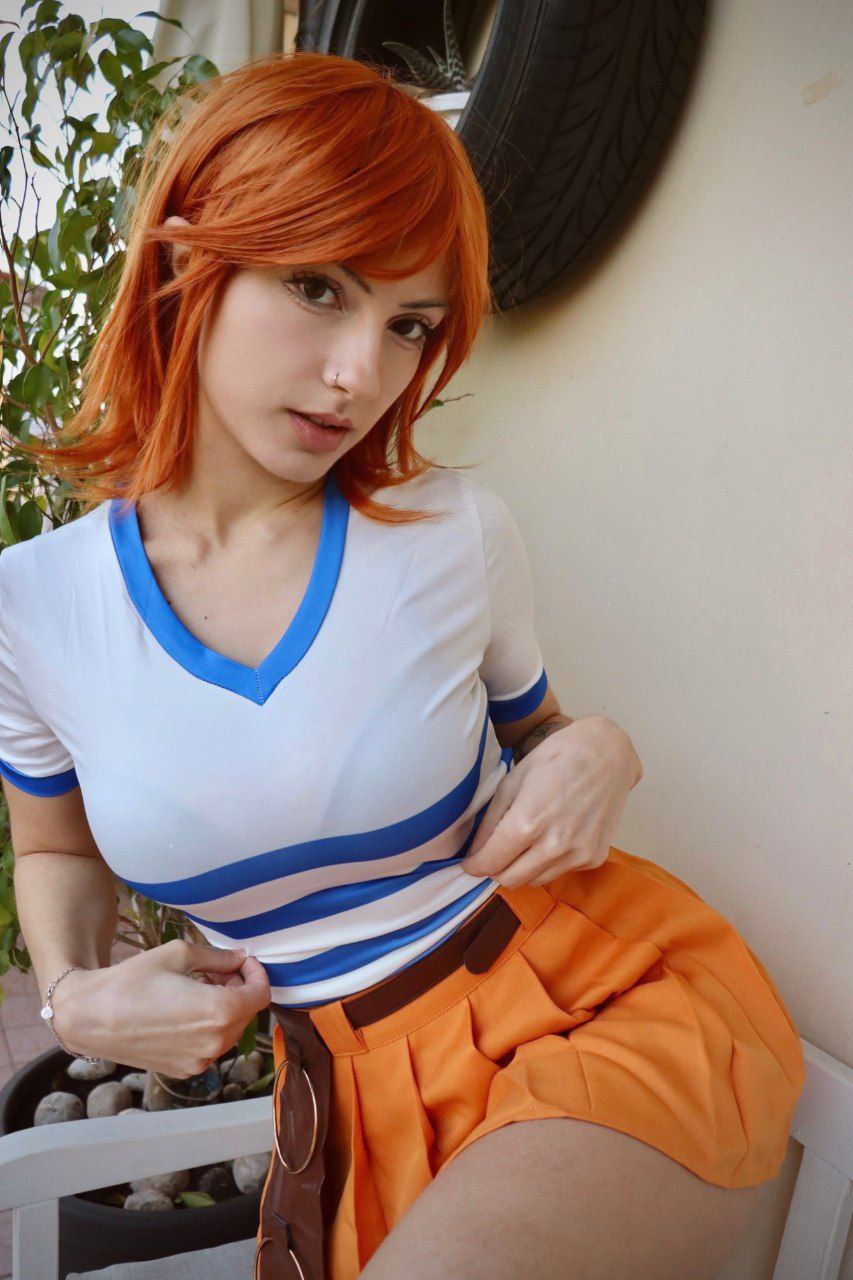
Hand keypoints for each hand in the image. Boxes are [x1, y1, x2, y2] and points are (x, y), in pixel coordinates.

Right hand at [51, 940, 271, 1077]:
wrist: (90, 1017)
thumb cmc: (133, 980)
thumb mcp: (179, 955)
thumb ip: (218, 958)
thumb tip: (241, 959)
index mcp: (219, 1012)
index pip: (261, 994)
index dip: (256, 974)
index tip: (242, 962)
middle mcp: (215, 1042)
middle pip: (247, 1012)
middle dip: (238, 988)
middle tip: (215, 971)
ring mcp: (200, 1061)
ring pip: (230, 1031)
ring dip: (225, 1008)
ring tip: (197, 988)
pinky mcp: (184, 1071)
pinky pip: (210, 1046)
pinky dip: (208, 1027)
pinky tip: (185, 1011)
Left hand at [460, 715, 641, 886]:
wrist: (607, 753)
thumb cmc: (556, 758)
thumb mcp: (513, 781)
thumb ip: (491, 821)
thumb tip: (476, 851)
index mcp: (527, 823)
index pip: (490, 862)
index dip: (474, 865)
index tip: (470, 862)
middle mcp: (554, 845)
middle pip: (510, 880)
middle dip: (496, 869)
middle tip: (495, 853)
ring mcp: (577, 855)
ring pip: (535, 881)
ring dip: (523, 868)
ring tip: (527, 842)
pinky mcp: (594, 858)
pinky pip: (561, 871)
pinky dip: (550, 862)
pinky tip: (555, 835)